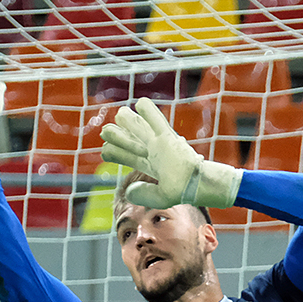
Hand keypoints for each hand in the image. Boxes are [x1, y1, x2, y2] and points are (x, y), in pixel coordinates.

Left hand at [99, 97, 240, 210]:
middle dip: (117, 136)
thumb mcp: (160, 198)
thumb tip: (128, 190)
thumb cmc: (183, 191)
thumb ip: (143, 195)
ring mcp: (160, 143)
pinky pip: (156, 119)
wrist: (198, 185)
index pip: (127, 156)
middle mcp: (153, 151)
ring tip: (119, 115)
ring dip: (128, 122)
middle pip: (130, 140)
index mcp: (150, 165)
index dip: (115, 152)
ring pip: (139, 128)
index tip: (105, 151)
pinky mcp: (168, 137)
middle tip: (105, 131)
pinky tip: (140, 103)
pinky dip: (148, 110)